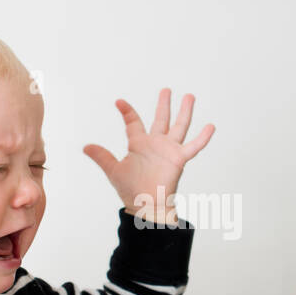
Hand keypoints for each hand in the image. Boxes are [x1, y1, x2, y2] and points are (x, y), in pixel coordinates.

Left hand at [83, 88, 213, 222]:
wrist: (145, 204)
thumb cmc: (130, 189)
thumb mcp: (113, 169)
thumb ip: (101, 156)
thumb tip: (85, 147)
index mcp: (139, 144)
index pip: (133, 122)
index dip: (126, 111)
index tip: (119, 102)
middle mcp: (155, 144)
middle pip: (161, 119)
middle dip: (163, 104)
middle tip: (166, 90)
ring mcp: (169, 150)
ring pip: (179, 126)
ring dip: (184, 111)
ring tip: (189, 96)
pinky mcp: (179, 159)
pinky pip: (194, 146)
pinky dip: (203, 137)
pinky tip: (211, 126)